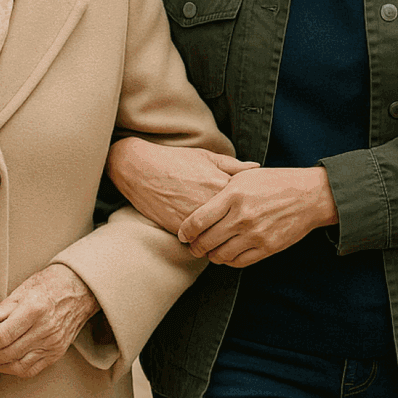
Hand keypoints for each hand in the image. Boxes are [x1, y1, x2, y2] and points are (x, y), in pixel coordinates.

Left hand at [0, 264, 99, 378]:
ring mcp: (52, 343)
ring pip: (19, 365)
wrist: (80, 289)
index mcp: (34, 309)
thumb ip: (1, 310)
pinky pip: (32, 369)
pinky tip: (3, 365)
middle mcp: (45, 329)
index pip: (2, 335)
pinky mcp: (56, 352)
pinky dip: (14, 370)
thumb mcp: (23, 289)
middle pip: (8, 352)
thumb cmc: (51, 284)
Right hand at [107, 138, 259, 234]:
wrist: (141, 170)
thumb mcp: (207, 157)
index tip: (254, 208)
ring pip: (219, 236)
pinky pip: (200, 241)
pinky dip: (205, 241)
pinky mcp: (180, 229)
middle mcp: (211, 203)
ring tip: (228, 237)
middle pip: (236, 222)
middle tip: (245, 227)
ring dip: (223, 237)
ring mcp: (195, 218)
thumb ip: (233, 165)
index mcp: (221, 183)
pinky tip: (209, 238)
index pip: (247, 202)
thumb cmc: (176, 160)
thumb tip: (256, 167)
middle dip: (241, 225)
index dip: (251, 205)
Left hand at [177, 166, 338, 267]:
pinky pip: (239, 262)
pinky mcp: (267, 248)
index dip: (186, 231)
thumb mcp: (245, 176)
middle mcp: (242, 216)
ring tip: (209, 252)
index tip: (183, 234)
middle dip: (195, 247)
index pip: (198, 220)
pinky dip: (229, 261)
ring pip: (221, 254)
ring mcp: (255, 234)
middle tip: (192, 247)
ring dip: (211, 256)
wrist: (309, 195)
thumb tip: (198, 203)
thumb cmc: (274, 182)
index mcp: (233, 194)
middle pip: (207, 240)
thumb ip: (221, 189)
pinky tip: (226, 254)